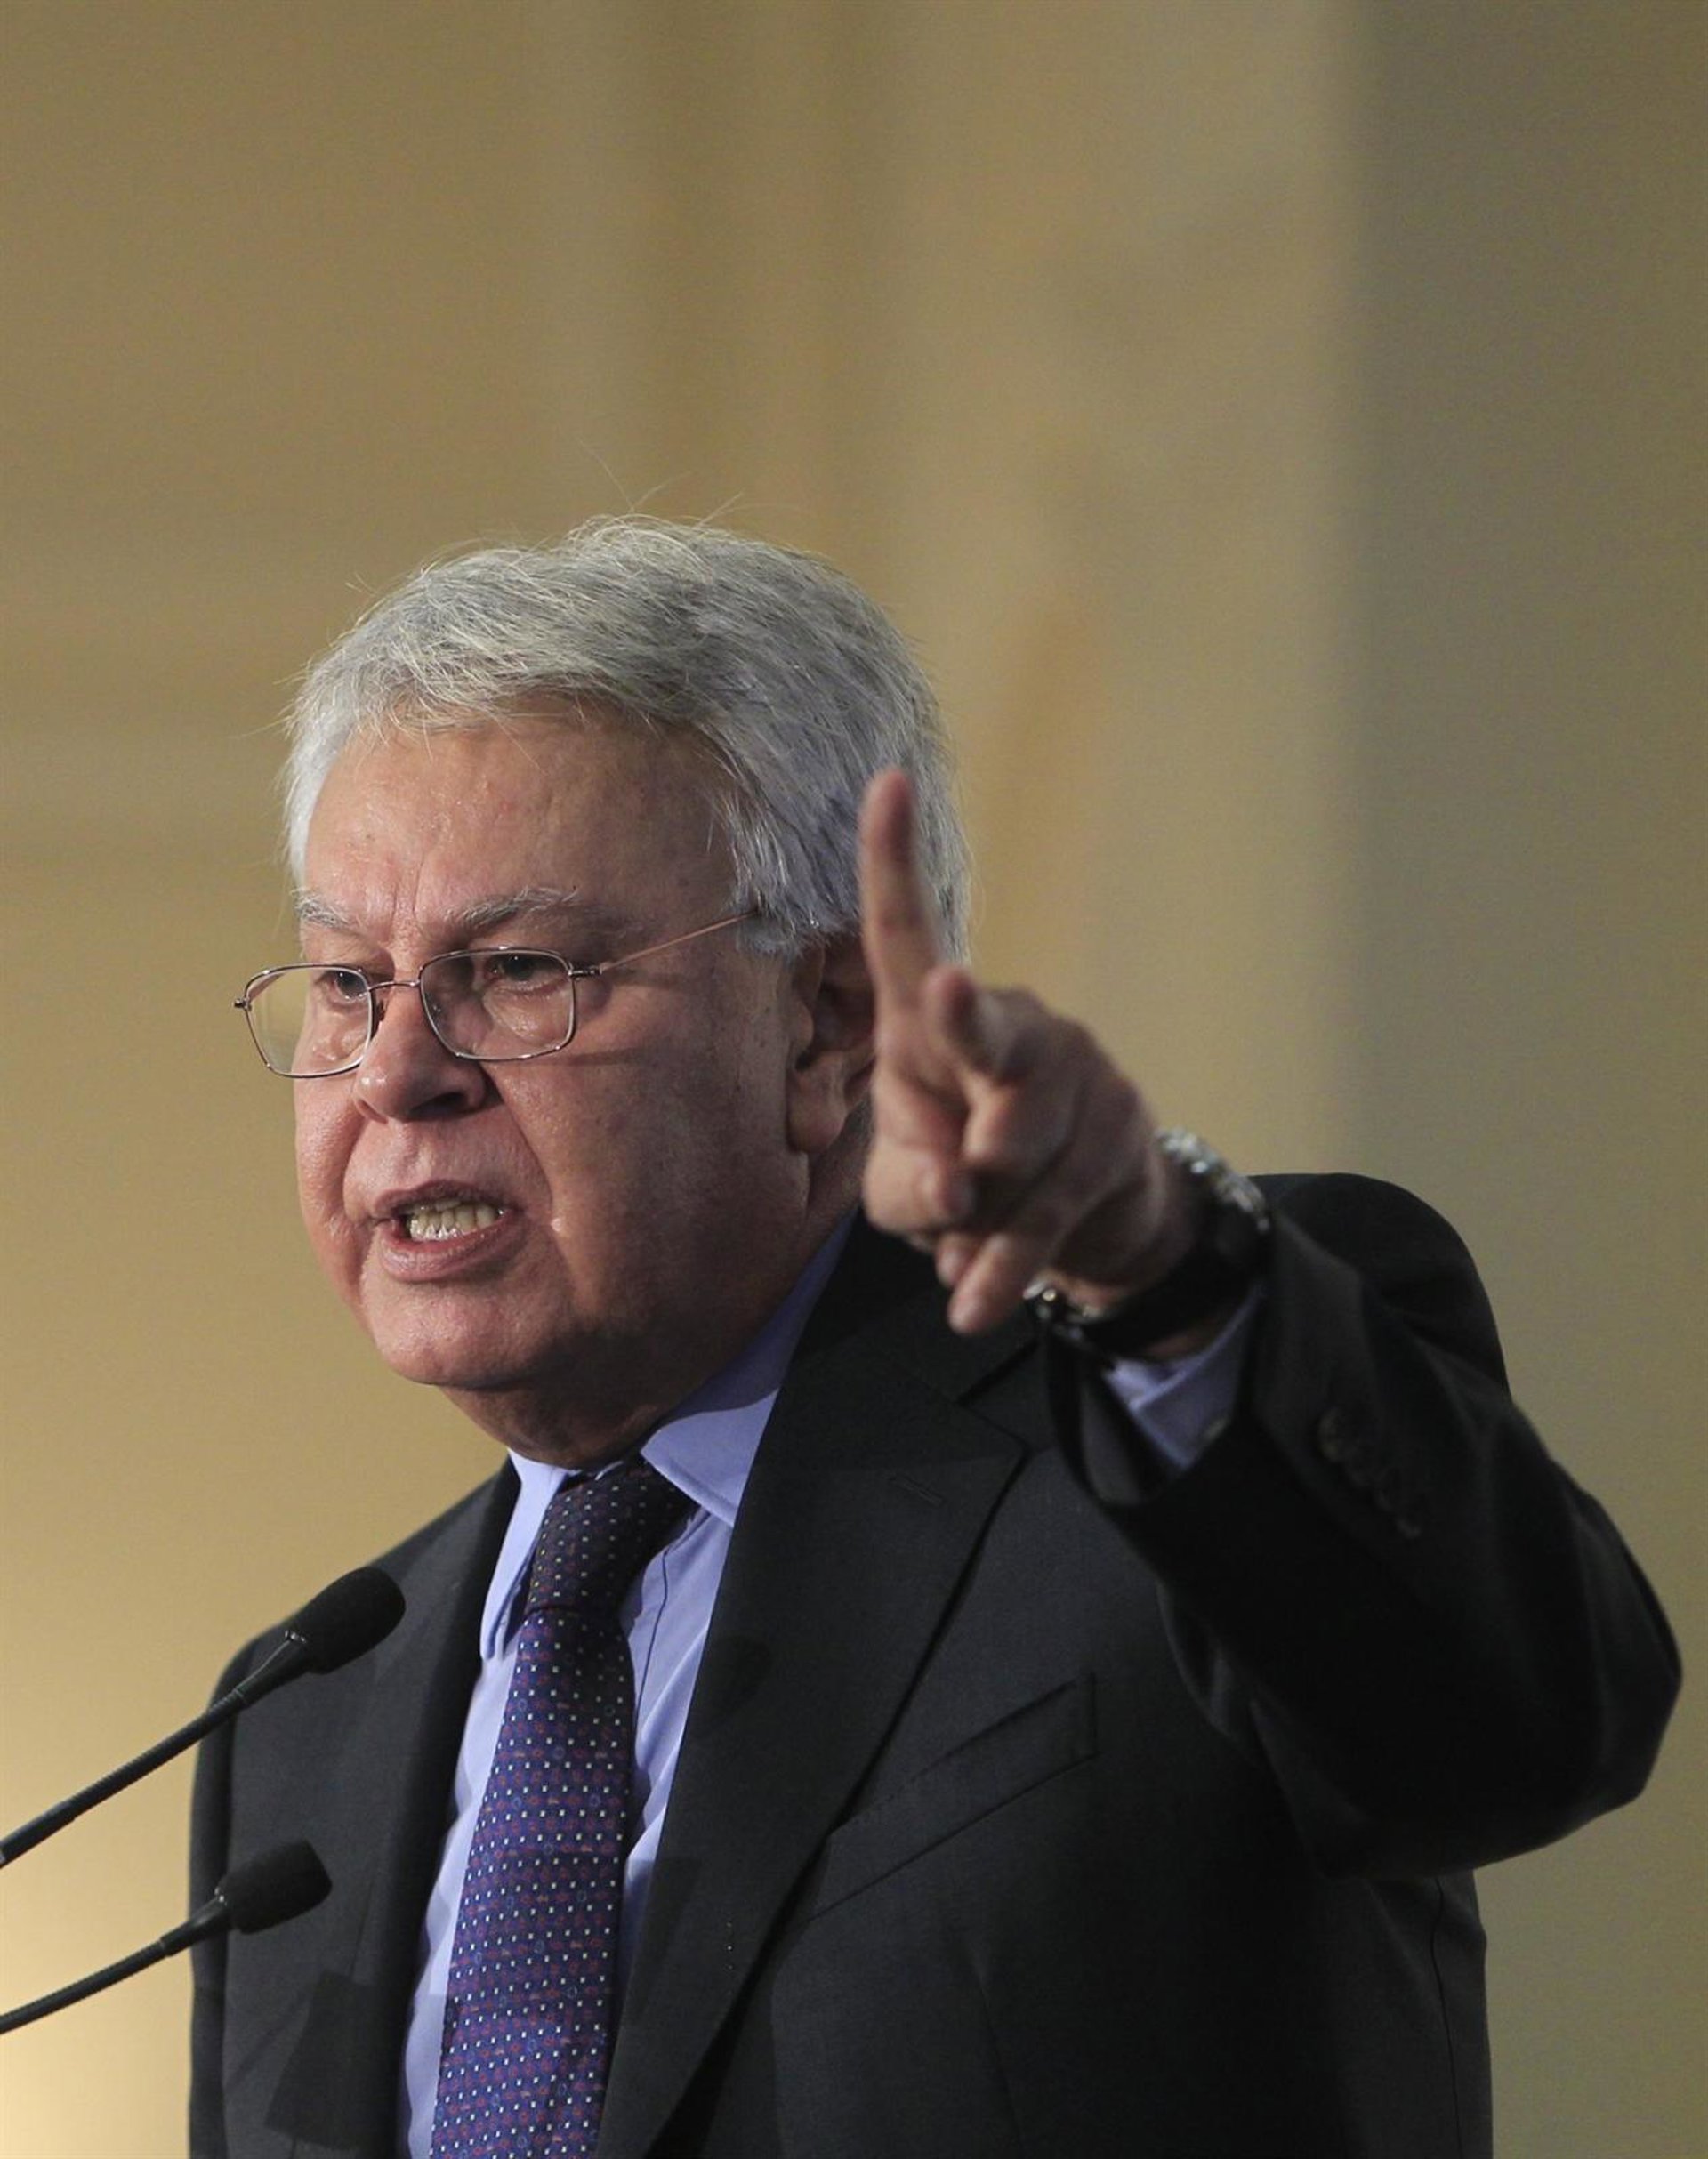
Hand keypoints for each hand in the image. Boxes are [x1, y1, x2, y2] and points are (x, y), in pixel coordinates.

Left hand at [858, 769, 1195, 1332]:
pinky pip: (1045, 1216)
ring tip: (963, 1249)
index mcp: (932, 1026)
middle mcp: (1009, 1030)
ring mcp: (1074, 1076)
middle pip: (982, 1027)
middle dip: (965, 1024)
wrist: (1078, 1229)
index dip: (893, 863)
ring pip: (1010, 1157)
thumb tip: (961, 1184)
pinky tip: (971, 1306)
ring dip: (976, 1226)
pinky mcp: (1117, 1137)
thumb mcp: (907, 1195)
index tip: (884, 780)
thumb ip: (911, 1186)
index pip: (906, 937)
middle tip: (949, 1013)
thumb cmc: (964, 1182)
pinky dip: (1001, 1272)